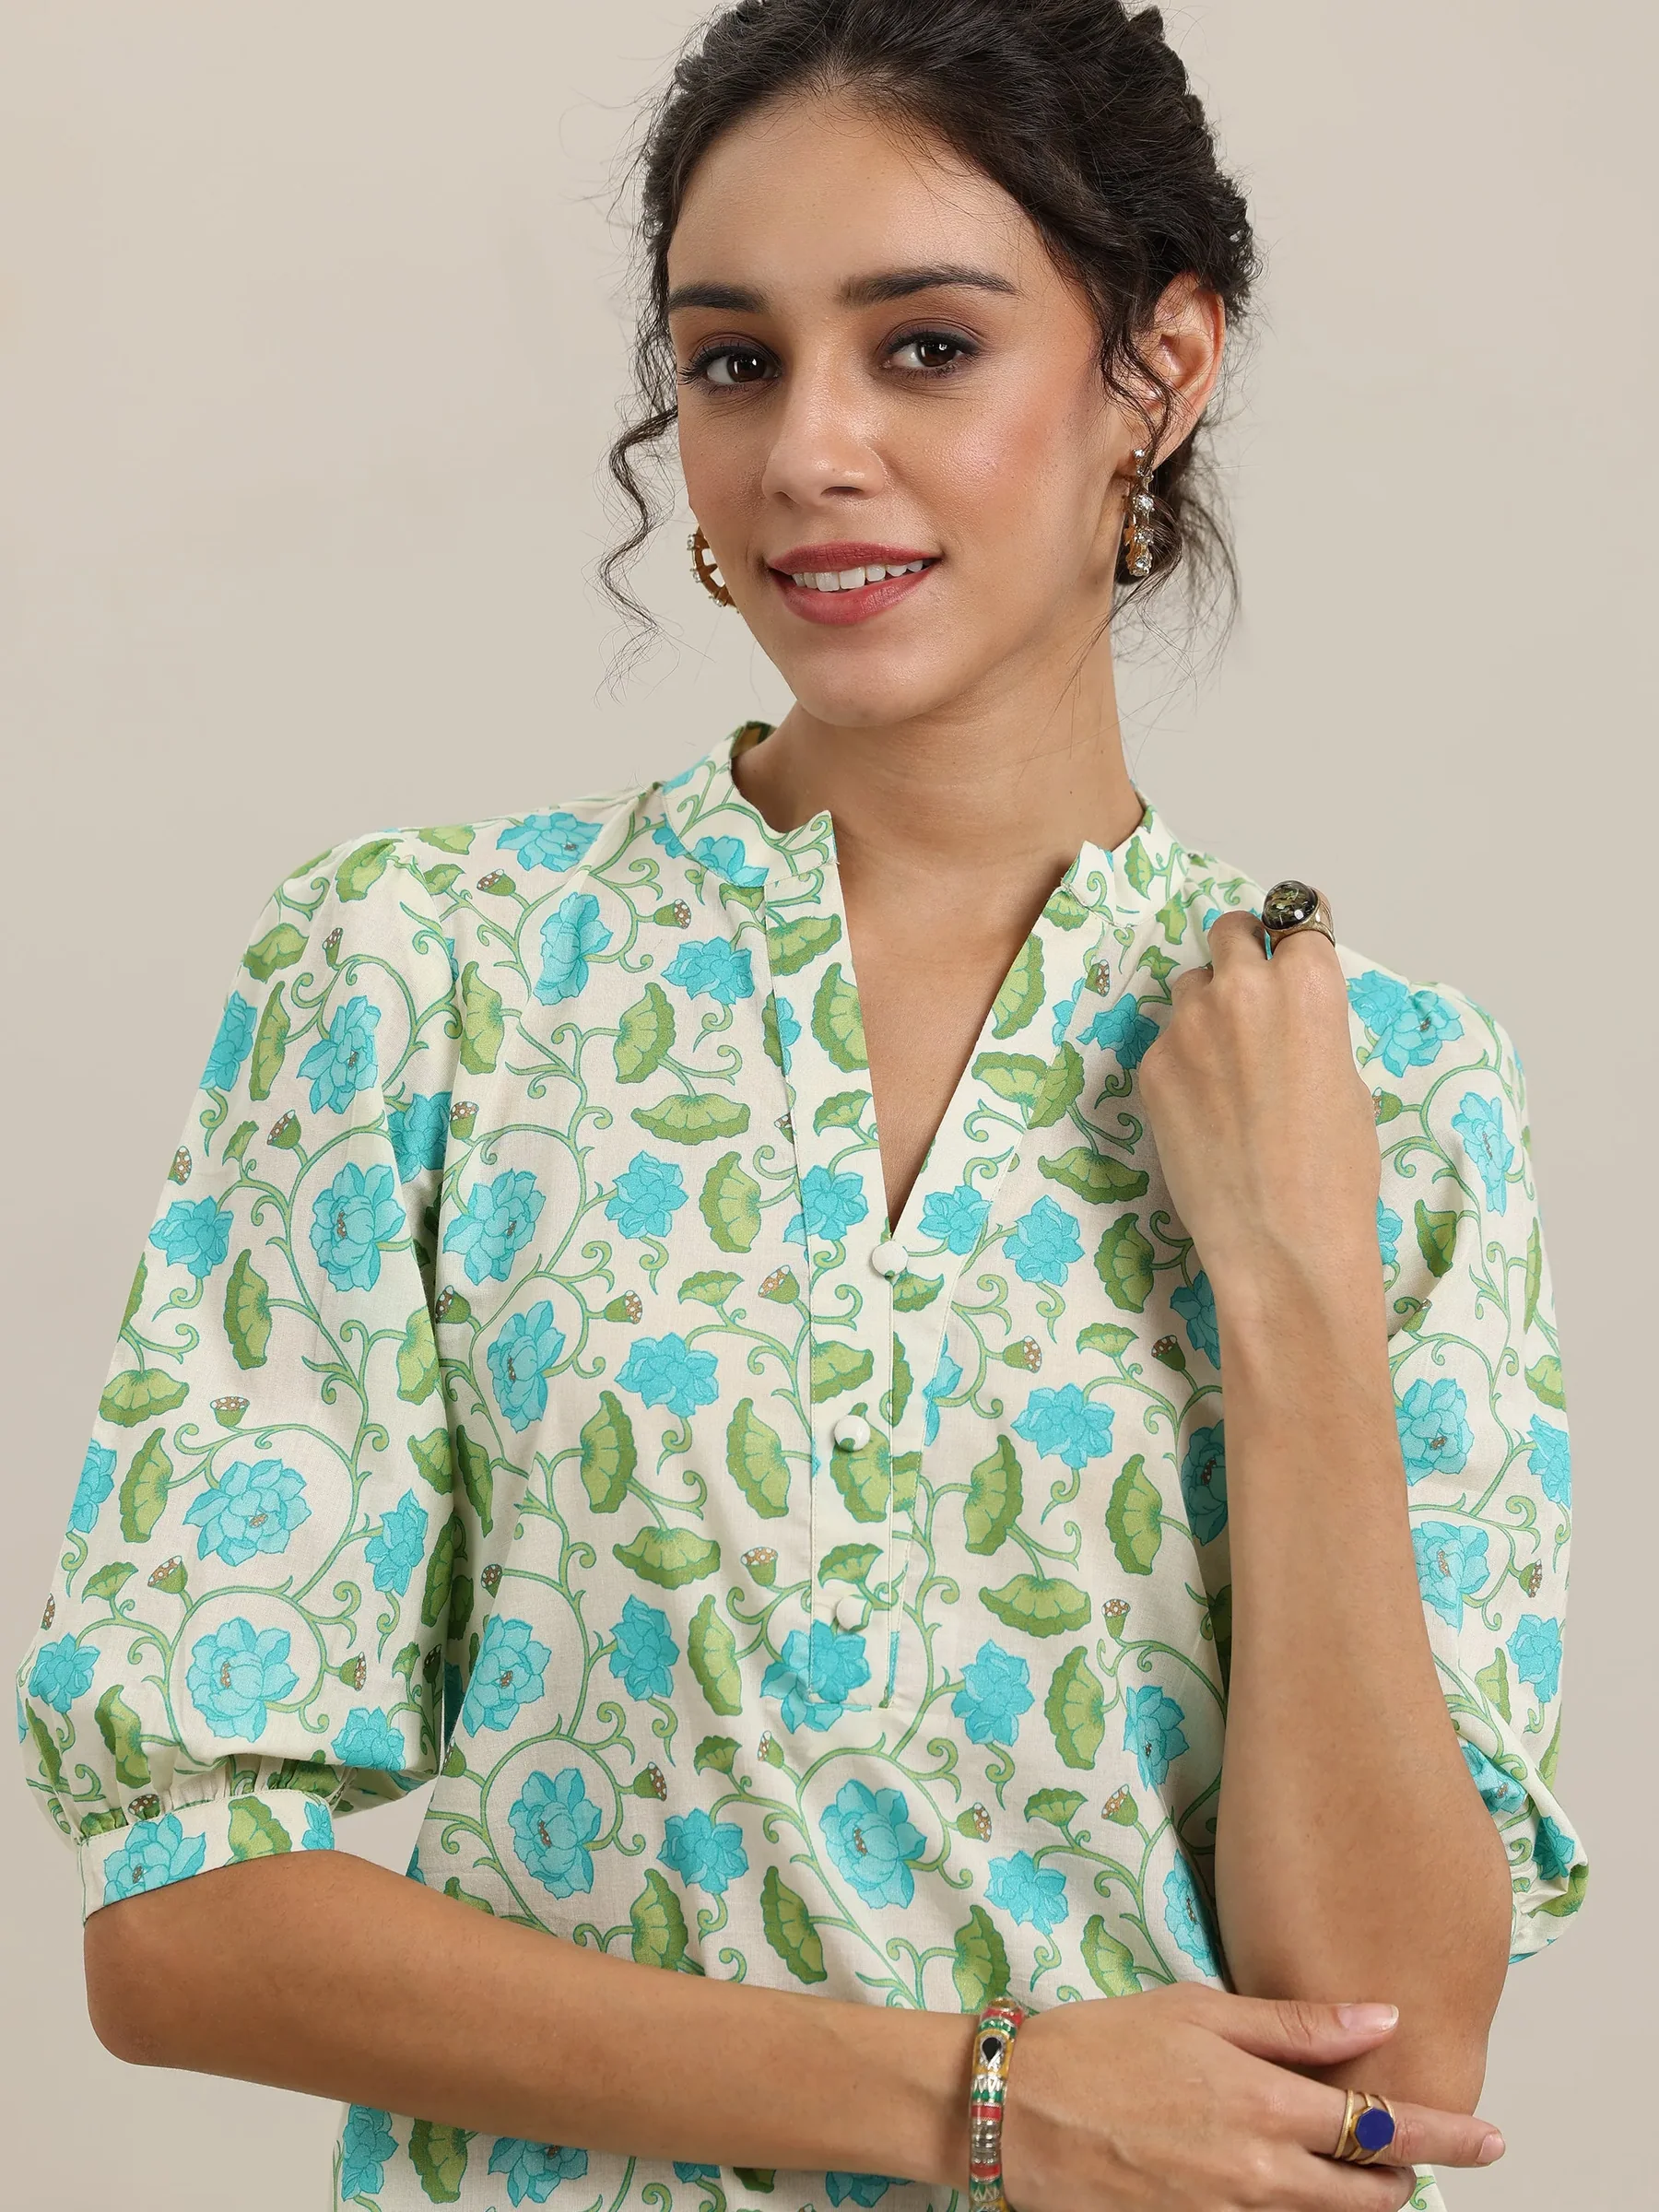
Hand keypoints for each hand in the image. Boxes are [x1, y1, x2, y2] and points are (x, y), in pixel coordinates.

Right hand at [998, 1986, 1503, 2211]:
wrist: (1018, 2113)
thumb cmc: (1102, 2045)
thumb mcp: (1196, 2011)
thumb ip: (1294, 2024)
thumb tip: (1380, 2016)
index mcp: (1264, 2107)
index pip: (1382, 2129)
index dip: (1446, 2136)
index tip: (1491, 2139)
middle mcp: (1259, 2175)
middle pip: (1368, 2196)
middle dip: (1401, 2178)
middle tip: (1409, 2154)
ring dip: (1349, 2200)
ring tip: (1351, 2169)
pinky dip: (1291, 2211)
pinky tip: (1280, 2182)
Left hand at [1137, 912, 1379, 1302]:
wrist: (1280, 1241)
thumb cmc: (1335, 1173)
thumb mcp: (1347, 1079)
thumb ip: (1310, 1025)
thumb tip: (1285, 1015)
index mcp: (1306, 983)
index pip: (1295, 918)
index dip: (1294, 941)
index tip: (1290, 950)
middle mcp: (1241, 989)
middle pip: (1232, 931)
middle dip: (1241, 952)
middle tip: (1251, 994)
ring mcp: (1186, 1026)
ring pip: (1191, 987)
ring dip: (1207, 1010)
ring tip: (1230, 1072)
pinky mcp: (1150, 1066)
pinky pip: (1167, 1043)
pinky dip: (1183, 1064)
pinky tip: (1206, 1112)